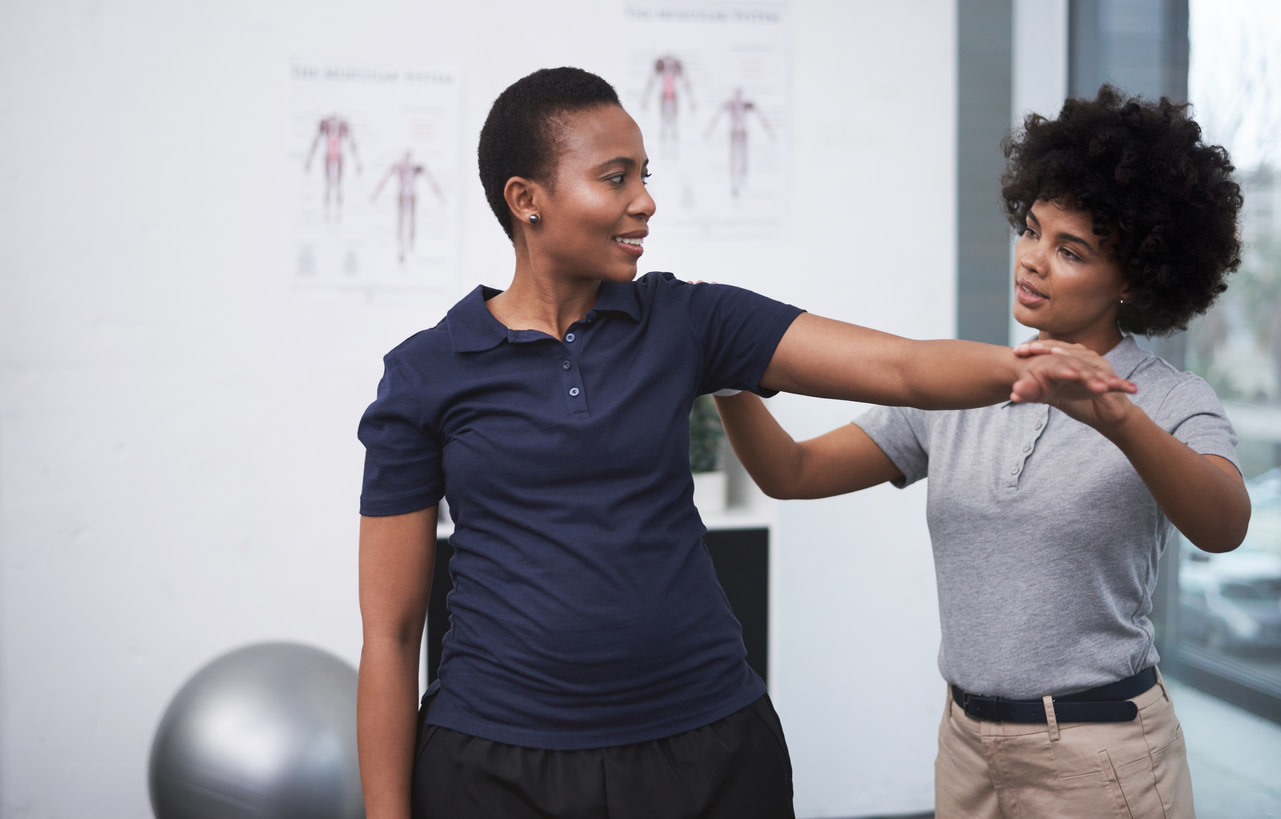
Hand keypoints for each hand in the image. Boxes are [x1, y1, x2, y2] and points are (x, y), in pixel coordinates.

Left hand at [1009, 340, 1135, 413]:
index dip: (1033, 348)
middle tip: (1029, 349)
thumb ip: (1036, 393)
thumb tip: (1014, 394)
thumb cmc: (1079, 403)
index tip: (1016, 352)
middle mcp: (1081, 356)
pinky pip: (1100, 373)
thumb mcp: (1054, 398)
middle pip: (1061, 348)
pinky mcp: (1109, 376)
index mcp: (1068, 358)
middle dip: (1045, 348)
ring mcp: (1096, 363)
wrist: (1105, 415)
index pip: (1047, 349)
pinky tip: (1080, 374)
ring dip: (1066, 355)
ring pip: (1079, 357)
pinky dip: (1090, 372)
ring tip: (1050, 353)